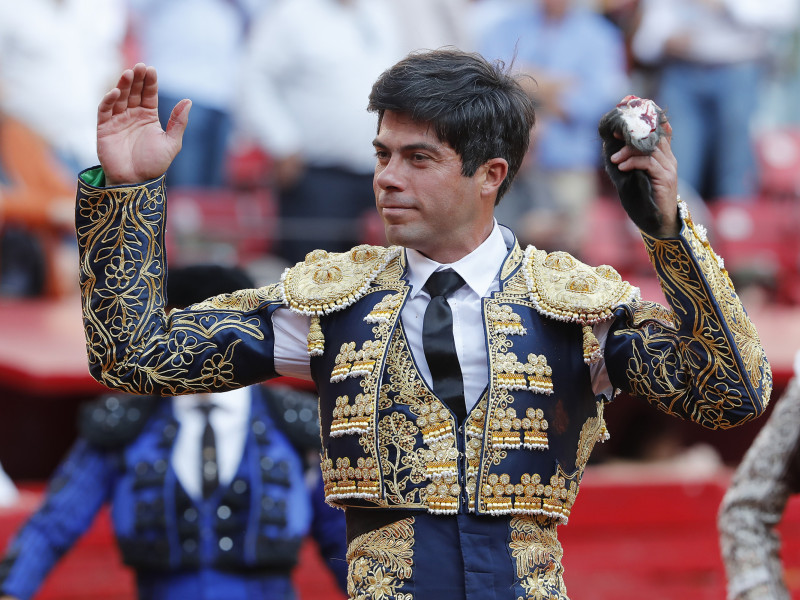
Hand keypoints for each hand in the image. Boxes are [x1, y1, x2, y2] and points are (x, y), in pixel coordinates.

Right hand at [97, 63, 190, 185]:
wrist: (136, 182)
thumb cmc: (155, 164)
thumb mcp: (172, 143)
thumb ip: (179, 122)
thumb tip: (188, 101)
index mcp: (149, 117)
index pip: (149, 94)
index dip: (150, 82)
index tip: (151, 69)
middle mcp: (133, 115)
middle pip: (134, 92)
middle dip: (137, 79)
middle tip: (139, 67)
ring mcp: (118, 120)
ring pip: (120, 98)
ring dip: (123, 85)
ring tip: (129, 74)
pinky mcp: (104, 128)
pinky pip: (105, 110)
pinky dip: (109, 100)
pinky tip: (116, 92)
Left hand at [609, 120, 679, 236]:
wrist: (660, 221)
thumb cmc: (646, 200)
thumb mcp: (637, 177)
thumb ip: (632, 164)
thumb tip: (613, 153)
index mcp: (664, 157)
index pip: (658, 133)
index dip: (643, 124)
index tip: (624, 123)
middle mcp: (669, 159)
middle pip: (653, 137)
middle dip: (632, 134)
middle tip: (614, 136)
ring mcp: (668, 168)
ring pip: (649, 149)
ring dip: (628, 151)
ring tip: (614, 159)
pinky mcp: (665, 178)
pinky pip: (648, 163)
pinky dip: (633, 162)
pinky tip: (622, 168)